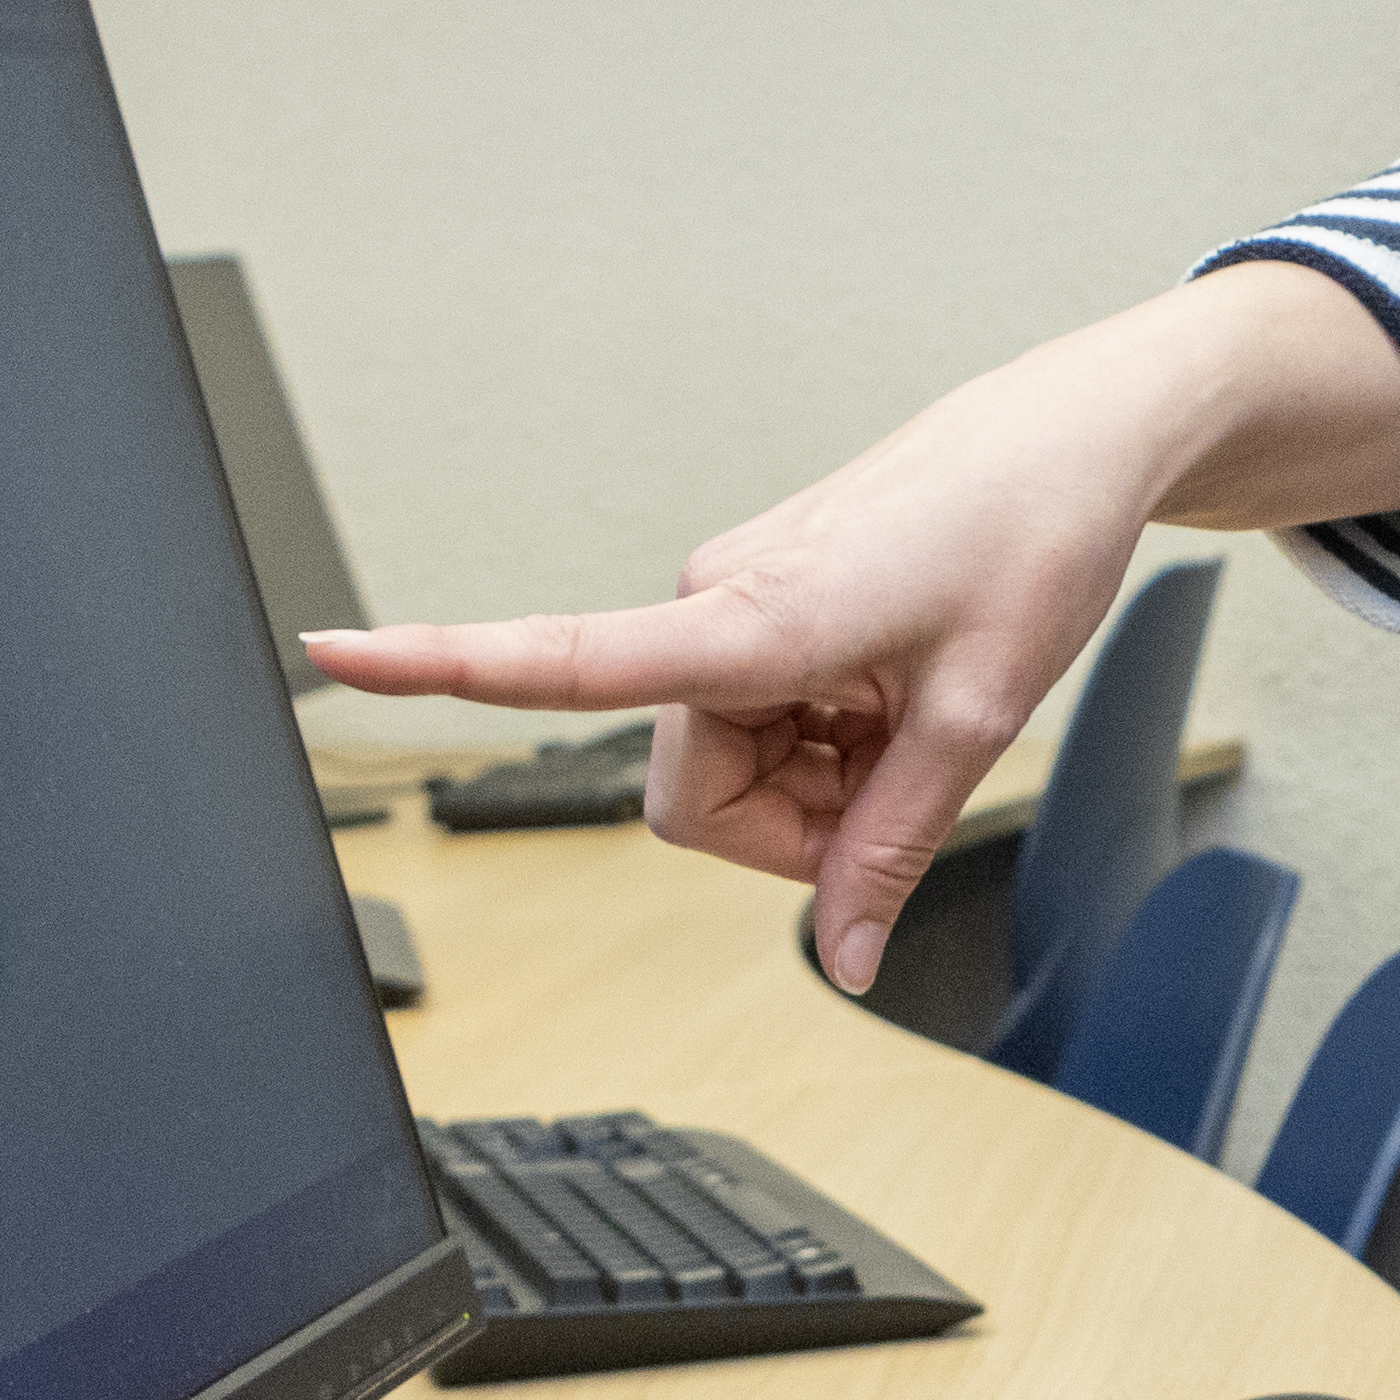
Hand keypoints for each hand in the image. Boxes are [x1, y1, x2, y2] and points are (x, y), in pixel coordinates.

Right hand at [307, 270, 1399, 988]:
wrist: (1067, 441)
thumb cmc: (1031, 539)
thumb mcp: (978, 717)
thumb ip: (894, 847)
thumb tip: (847, 958)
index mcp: (755, 618)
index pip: (565, 655)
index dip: (442, 667)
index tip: (332, 653)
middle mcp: (716, 601)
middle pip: (697, 800)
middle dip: (792, 826)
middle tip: (901, 777)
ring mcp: (731, 601)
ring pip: (728, 772)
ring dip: (817, 781)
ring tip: (906, 713)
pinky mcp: (753, 604)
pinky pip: (757, 724)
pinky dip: (825, 740)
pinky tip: (887, 693)